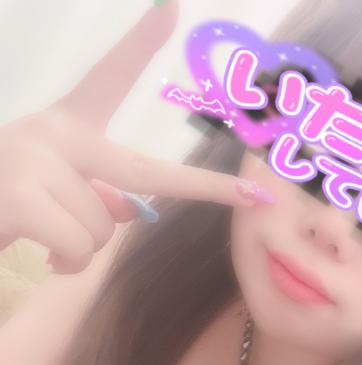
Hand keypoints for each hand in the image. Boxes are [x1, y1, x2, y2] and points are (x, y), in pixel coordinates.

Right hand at [0, 1, 263, 274]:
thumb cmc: (11, 203)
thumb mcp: (57, 192)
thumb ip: (100, 195)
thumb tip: (131, 210)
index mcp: (65, 125)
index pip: (108, 80)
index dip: (139, 46)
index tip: (172, 9)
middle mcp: (52, 133)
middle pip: (144, 173)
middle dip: (206, 189)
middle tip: (256, 197)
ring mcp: (35, 160)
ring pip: (105, 227)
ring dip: (82, 248)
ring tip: (47, 236)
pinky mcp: (20, 195)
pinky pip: (80, 247)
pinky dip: (68, 262)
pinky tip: (41, 252)